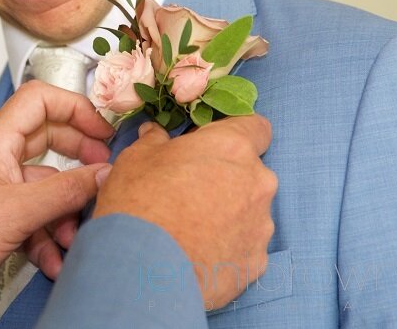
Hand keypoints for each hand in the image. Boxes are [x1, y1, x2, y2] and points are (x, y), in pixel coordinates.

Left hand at [0, 81, 113, 325]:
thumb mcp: (18, 212)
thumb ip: (66, 191)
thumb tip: (104, 174)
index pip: (39, 100)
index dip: (75, 107)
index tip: (102, 130)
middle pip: (50, 139)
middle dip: (80, 160)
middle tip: (103, 175)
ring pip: (46, 184)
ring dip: (65, 211)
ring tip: (74, 237)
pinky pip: (35, 215)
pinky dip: (48, 236)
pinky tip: (54, 260)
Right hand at [93, 115, 276, 309]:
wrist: (141, 271)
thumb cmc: (138, 203)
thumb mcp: (135, 158)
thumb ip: (154, 140)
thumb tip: (156, 133)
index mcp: (232, 147)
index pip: (257, 127)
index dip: (234, 133)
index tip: (211, 144)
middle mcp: (257, 183)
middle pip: (250, 171)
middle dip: (226, 176)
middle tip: (188, 189)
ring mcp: (261, 226)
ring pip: (249, 210)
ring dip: (227, 213)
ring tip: (190, 228)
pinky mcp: (256, 263)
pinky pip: (245, 245)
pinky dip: (226, 246)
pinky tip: (197, 253)